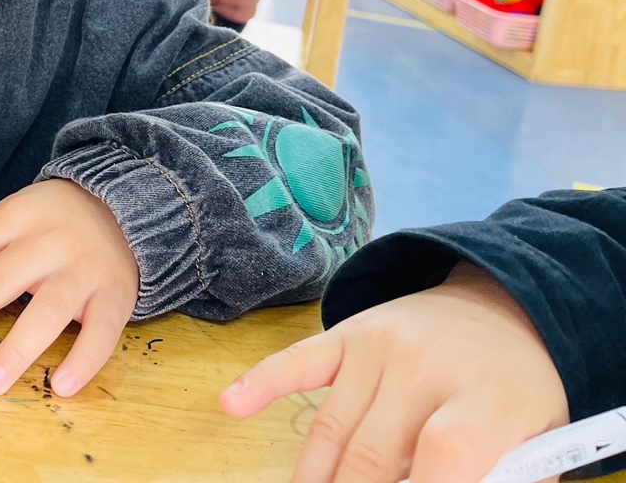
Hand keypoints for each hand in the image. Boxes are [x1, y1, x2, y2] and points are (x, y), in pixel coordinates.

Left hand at [0, 179, 137, 397]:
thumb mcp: (14, 219)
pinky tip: (60, 386)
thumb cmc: (53, 222)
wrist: (124, 207)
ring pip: (46, 312)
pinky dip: (81, 362)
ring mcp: (83, 269)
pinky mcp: (115, 296)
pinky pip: (100, 334)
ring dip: (15, 350)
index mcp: (17, 216)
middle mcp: (48, 241)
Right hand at [221, 263, 568, 482]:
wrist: (501, 304)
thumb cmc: (516, 391)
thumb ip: (506, 477)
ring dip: (313, 477)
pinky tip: (233, 405)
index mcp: (485, 399)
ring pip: (331, 427)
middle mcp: (425, 367)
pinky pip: (297, 361)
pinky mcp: (347, 334)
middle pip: (373, 452)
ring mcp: (379, 347)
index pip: (447, 453)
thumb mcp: (538, 438)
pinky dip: (261, 383)